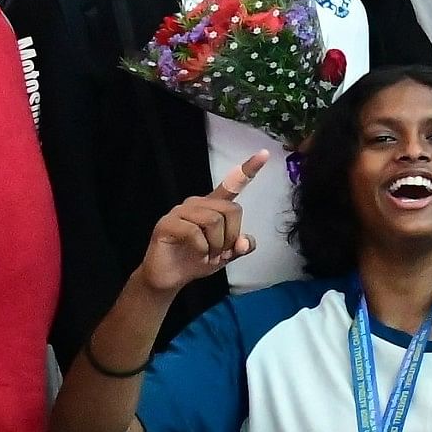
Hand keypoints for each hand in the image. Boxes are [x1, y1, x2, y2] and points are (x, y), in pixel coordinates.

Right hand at [137, 154, 269, 297]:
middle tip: (220, 253)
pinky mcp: (167, 224)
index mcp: (212, 206)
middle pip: (231, 209)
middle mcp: (196, 203)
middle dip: (231, 236)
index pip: (232, 185)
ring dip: (216, 245)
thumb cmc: (197, 260)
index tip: (264, 154)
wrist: (169, 277)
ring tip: (207, 255)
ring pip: (214, 220)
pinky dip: (202, 249)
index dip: (248, 169)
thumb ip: (241, 246)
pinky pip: (195, 232)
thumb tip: (245, 242)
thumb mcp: (227, 255)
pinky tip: (197, 254)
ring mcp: (180, 211)